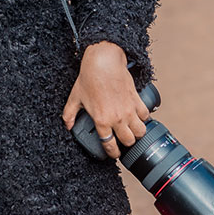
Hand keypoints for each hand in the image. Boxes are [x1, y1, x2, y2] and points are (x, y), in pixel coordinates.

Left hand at [62, 41, 148, 158]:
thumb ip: (69, 114)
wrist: (103, 61)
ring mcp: (129, 110)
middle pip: (129, 141)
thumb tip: (67, 126)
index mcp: (101, 120)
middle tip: (123, 138)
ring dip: (137, 132)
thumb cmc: (89, 78)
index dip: (113, 153)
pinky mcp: (136, 100)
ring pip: (141, 131)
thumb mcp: (75, 98)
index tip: (114, 153)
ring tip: (132, 129)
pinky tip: (138, 116)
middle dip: (126, 143)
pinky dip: (143, 118)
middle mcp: (117, 118)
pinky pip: (146, 115)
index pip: (110, 145)